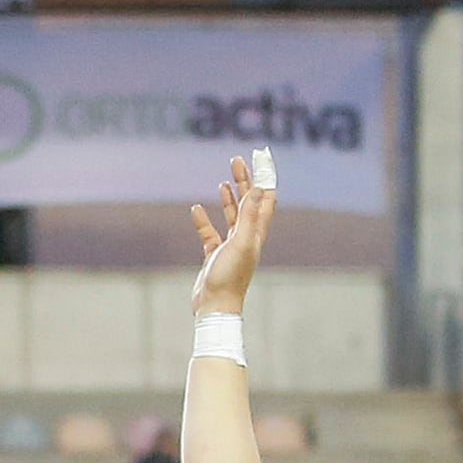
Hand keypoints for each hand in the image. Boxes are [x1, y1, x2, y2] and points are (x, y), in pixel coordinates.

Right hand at [186, 164, 275, 313]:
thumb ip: (249, 216)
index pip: (265, 197)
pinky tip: (196, 209)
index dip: (264, 176)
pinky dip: (204, 220)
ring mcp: (231, 245)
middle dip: (245, 180)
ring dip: (230, 196)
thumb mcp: (241, 242)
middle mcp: (247, 236)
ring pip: (232, 215)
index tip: (261, 157)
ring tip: (225, 179)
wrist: (215, 306)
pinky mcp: (215, 254)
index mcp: (257, 232)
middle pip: (249, 202)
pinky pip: (210, 232)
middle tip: (238, 160)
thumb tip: (258, 189)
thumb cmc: (230, 277)